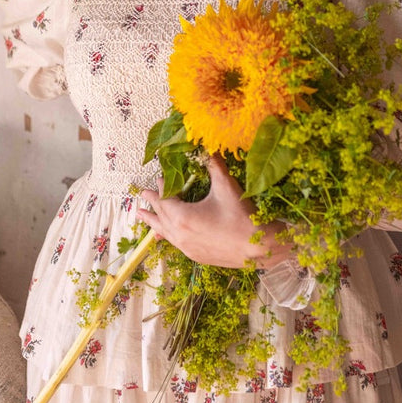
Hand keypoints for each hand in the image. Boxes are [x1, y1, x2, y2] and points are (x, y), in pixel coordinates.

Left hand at [136, 154, 291, 268]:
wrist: (259, 248)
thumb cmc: (241, 215)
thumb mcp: (225, 186)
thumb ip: (214, 164)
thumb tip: (207, 146)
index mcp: (182, 217)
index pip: (165, 199)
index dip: (161, 187)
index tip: (159, 178)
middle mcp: (180, 234)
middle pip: (160, 216)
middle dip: (152, 204)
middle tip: (142, 196)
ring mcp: (187, 247)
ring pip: (164, 232)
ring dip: (154, 221)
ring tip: (142, 217)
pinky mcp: (196, 255)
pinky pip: (175, 243)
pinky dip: (167, 234)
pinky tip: (164, 236)